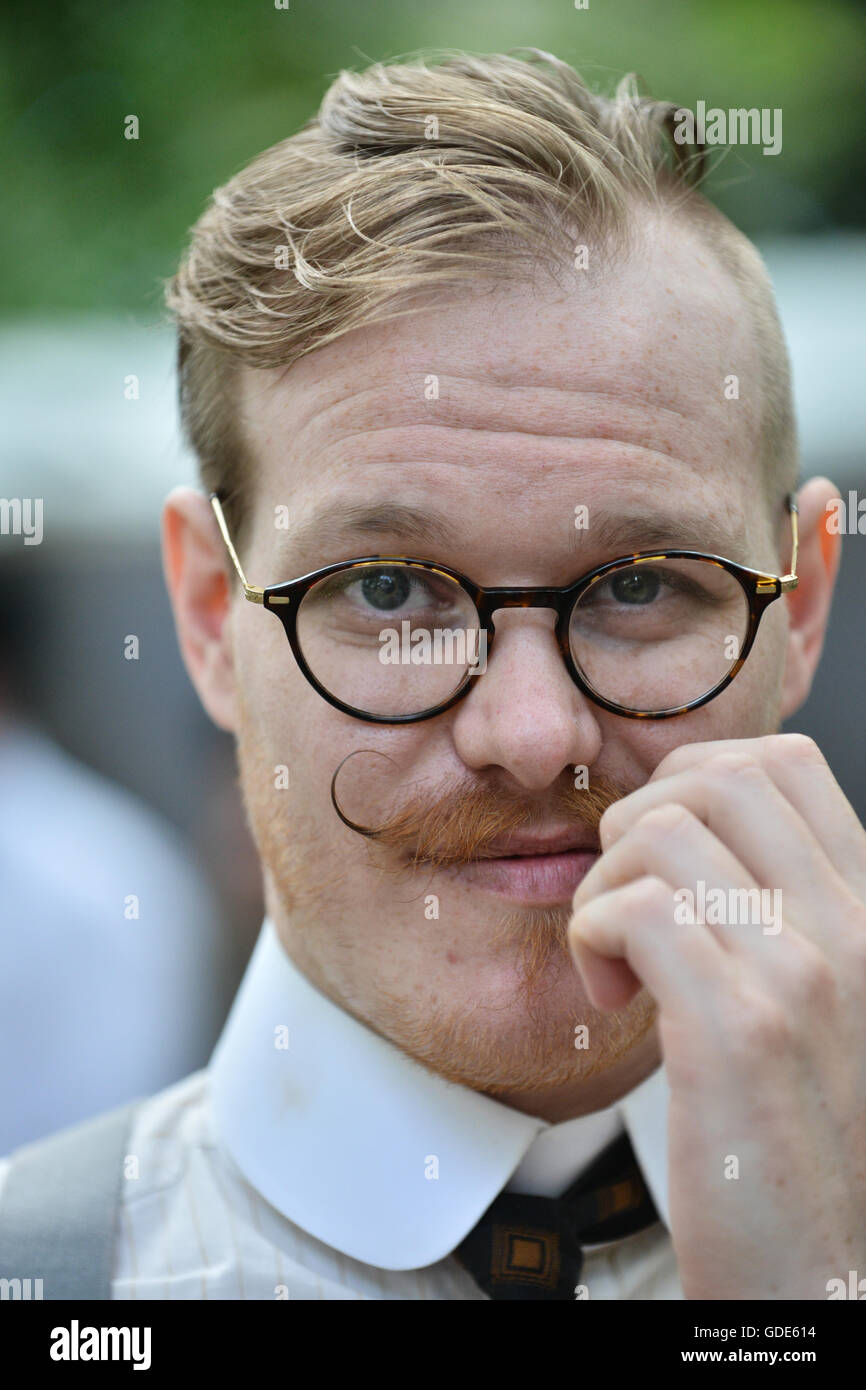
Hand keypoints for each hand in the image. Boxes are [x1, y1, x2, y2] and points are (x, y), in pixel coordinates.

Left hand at [567, 734, 865, 1299]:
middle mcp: (850, 930)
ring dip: (604, 886)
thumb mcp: (819, 999)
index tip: (660, 855)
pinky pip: (636, 910)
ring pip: (660, 833)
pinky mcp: (740, 1032)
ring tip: (618, 960)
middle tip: (627, 901)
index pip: (784, 762)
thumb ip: (780, 909)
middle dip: (638, 820)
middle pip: (716, 777)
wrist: (820, 1269)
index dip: (693, 780)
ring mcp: (802, 975)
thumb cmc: (798, 1134)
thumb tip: (692, 825)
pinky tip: (611, 996)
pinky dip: (593, 936)